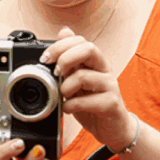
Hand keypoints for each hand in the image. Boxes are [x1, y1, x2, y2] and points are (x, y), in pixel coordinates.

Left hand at [41, 27, 137, 151]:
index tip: (45, 59)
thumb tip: (64, 31)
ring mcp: (110, 86)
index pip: (81, 41)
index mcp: (95, 62)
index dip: (60, 46)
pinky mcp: (111, 104)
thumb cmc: (94, 104)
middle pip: (89, 49)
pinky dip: (72, 105)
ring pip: (85, 76)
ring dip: (66, 86)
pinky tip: (68, 108)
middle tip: (55, 72)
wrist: (113, 128)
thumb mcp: (77, 79)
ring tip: (63, 95)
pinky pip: (88, 101)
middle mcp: (104, 70)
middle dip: (65, 58)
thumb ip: (70, 59)